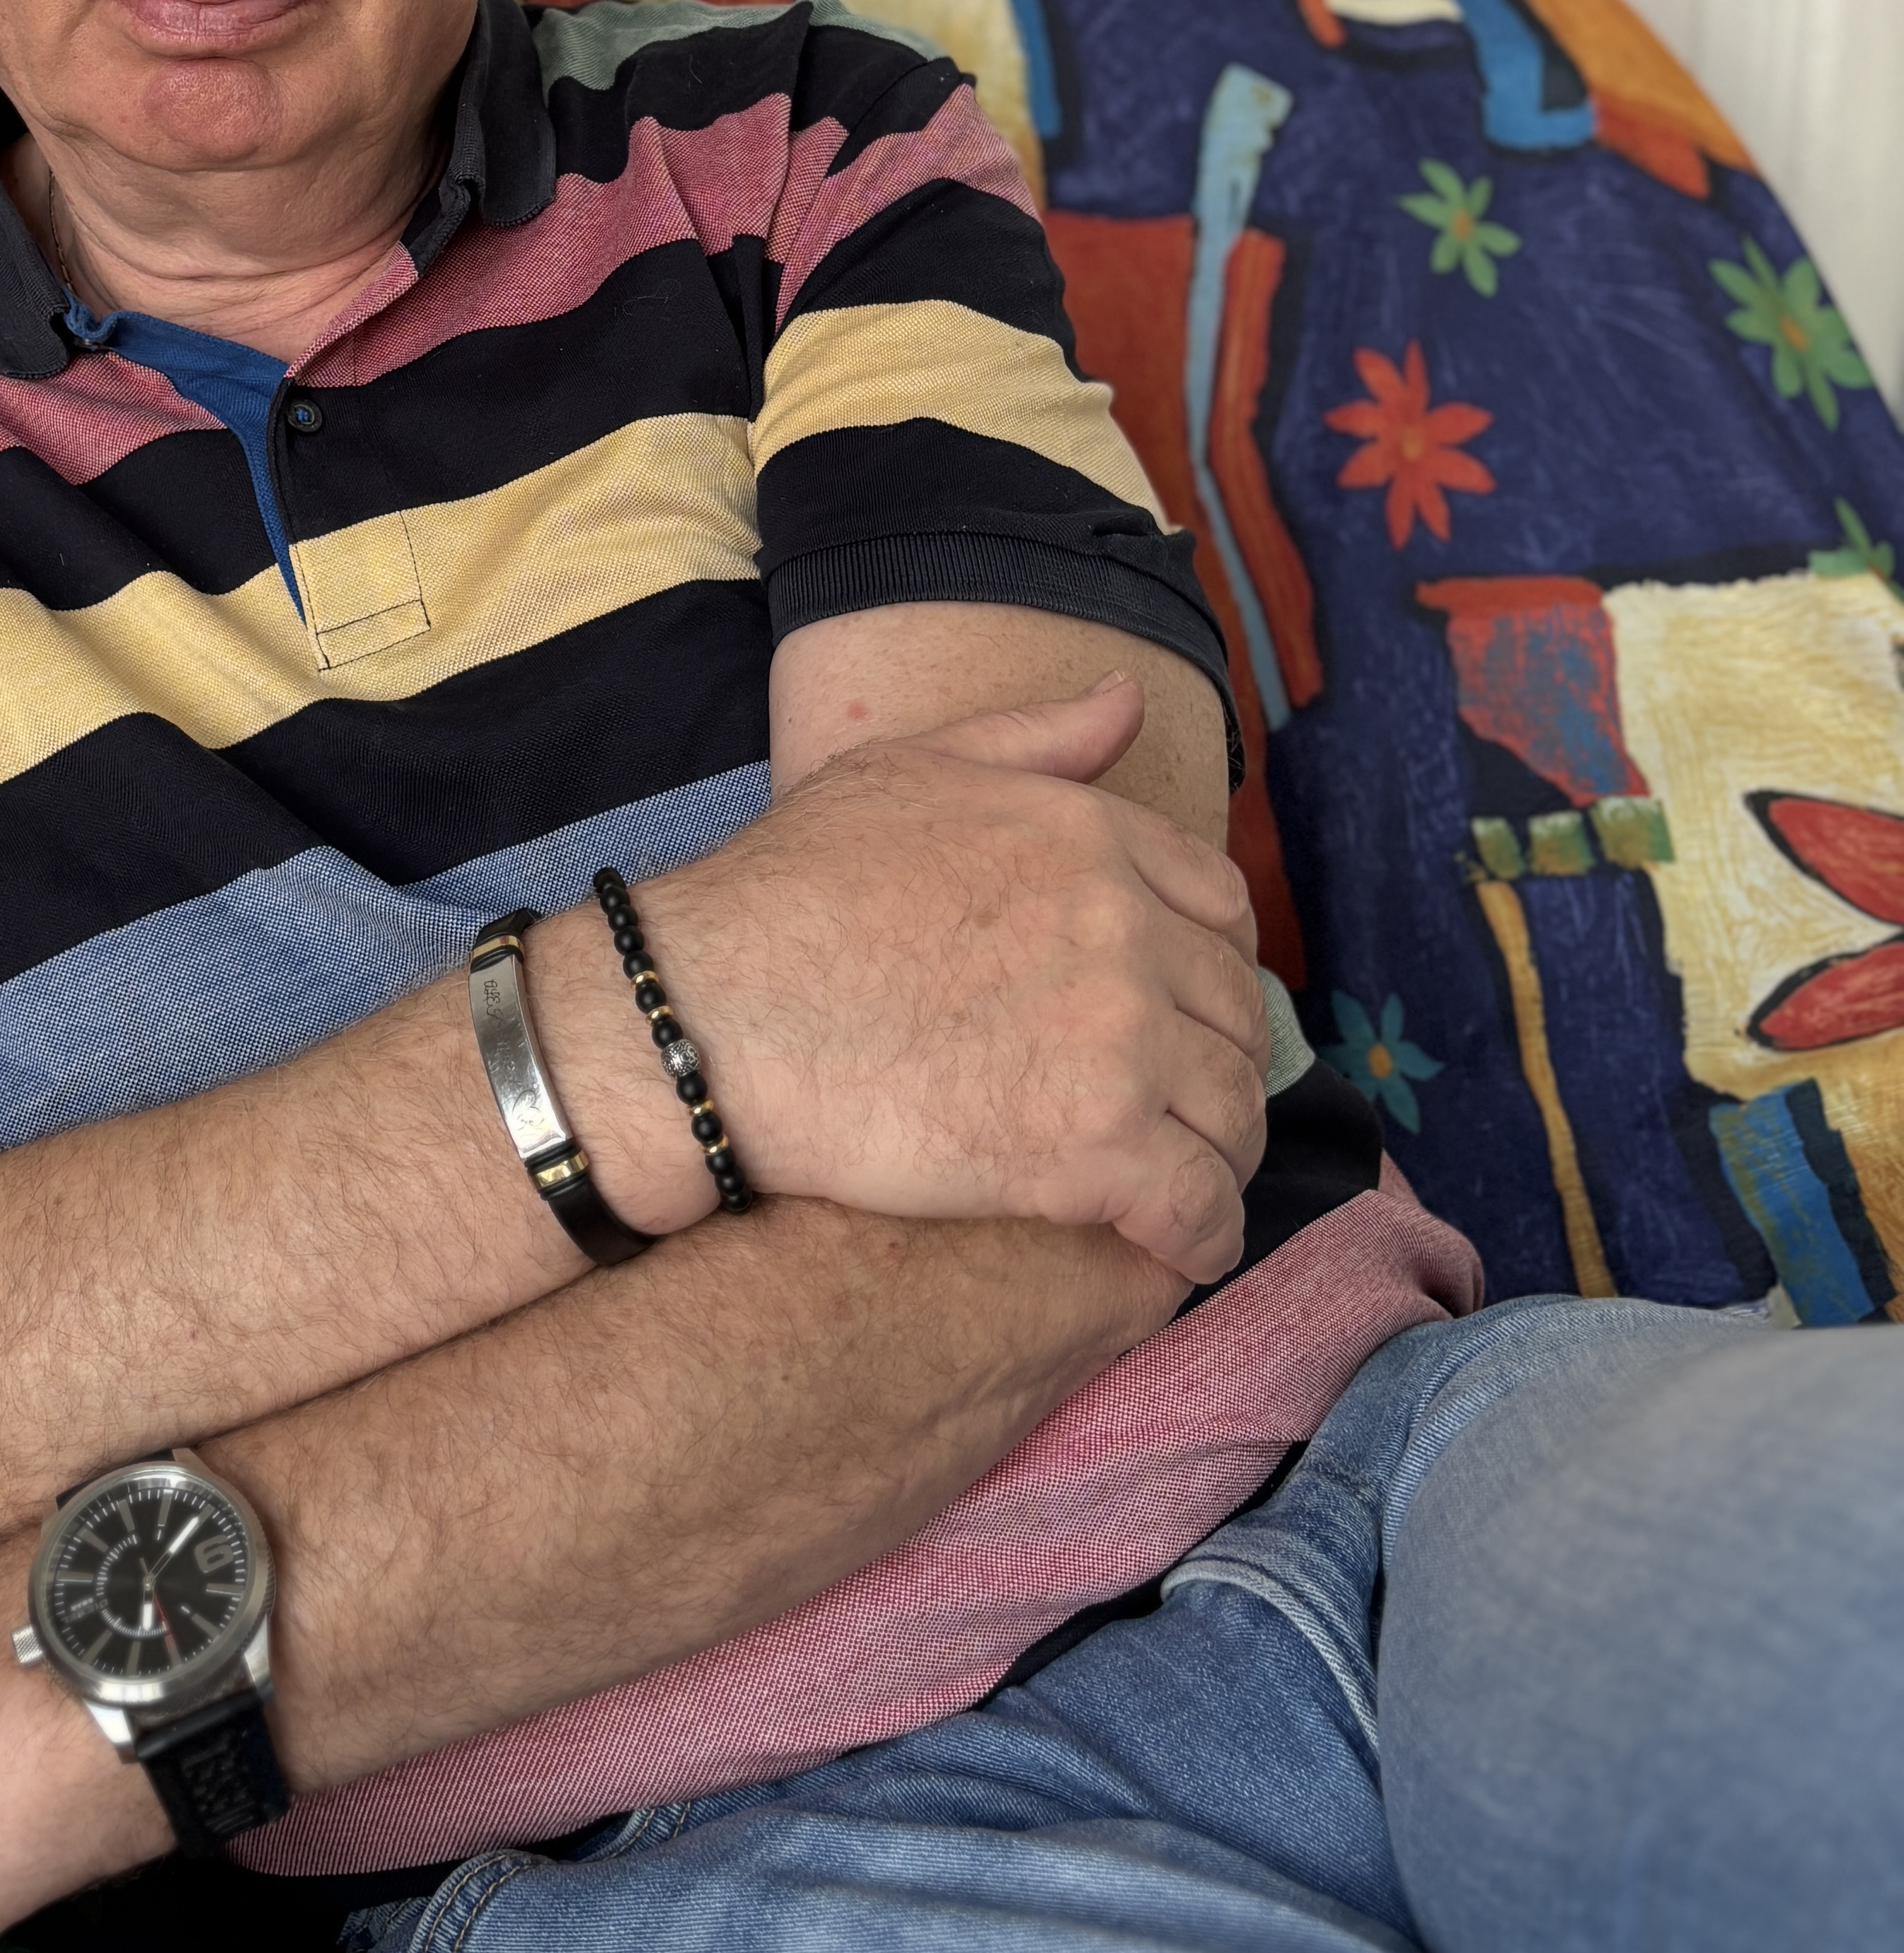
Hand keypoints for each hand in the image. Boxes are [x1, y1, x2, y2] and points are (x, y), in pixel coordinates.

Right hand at [642, 675, 1269, 1280]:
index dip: (1216, 964)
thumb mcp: (904, 770)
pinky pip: (1199, 1206)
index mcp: (1090, 839)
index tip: (1189, 1007)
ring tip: (1187, 1182)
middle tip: (1186, 1106)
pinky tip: (1179, 1250)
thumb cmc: (789, 890)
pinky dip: (1203, 1236)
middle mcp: (1126, 932)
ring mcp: (1118, 1043)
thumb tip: (1125, 702)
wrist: (717, 1015)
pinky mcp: (1094, 1151)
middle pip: (1236, 1014)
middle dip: (1222, 1063)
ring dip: (1222, 1154)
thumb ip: (1031, 741)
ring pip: (1233, 1114)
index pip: (1220, 907)